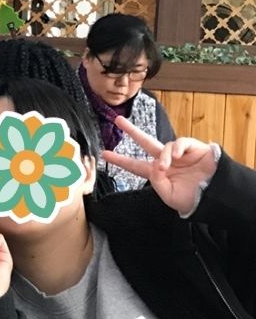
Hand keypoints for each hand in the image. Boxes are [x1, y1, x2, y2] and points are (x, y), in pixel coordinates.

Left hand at [102, 117, 217, 214]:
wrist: (215, 196)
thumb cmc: (192, 199)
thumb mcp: (169, 195)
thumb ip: (156, 181)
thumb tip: (154, 165)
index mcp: (158, 174)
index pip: (135, 165)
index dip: (120, 160)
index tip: (104, 154)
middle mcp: (166, 161)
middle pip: (145, 142)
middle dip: (132, 131)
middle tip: (118, 120)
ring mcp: (179, 154)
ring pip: (163, 147)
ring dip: (163, 156)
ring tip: (166, 167)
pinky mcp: (194, 148)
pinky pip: (180, 142)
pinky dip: (177, 148)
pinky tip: (177, 156)